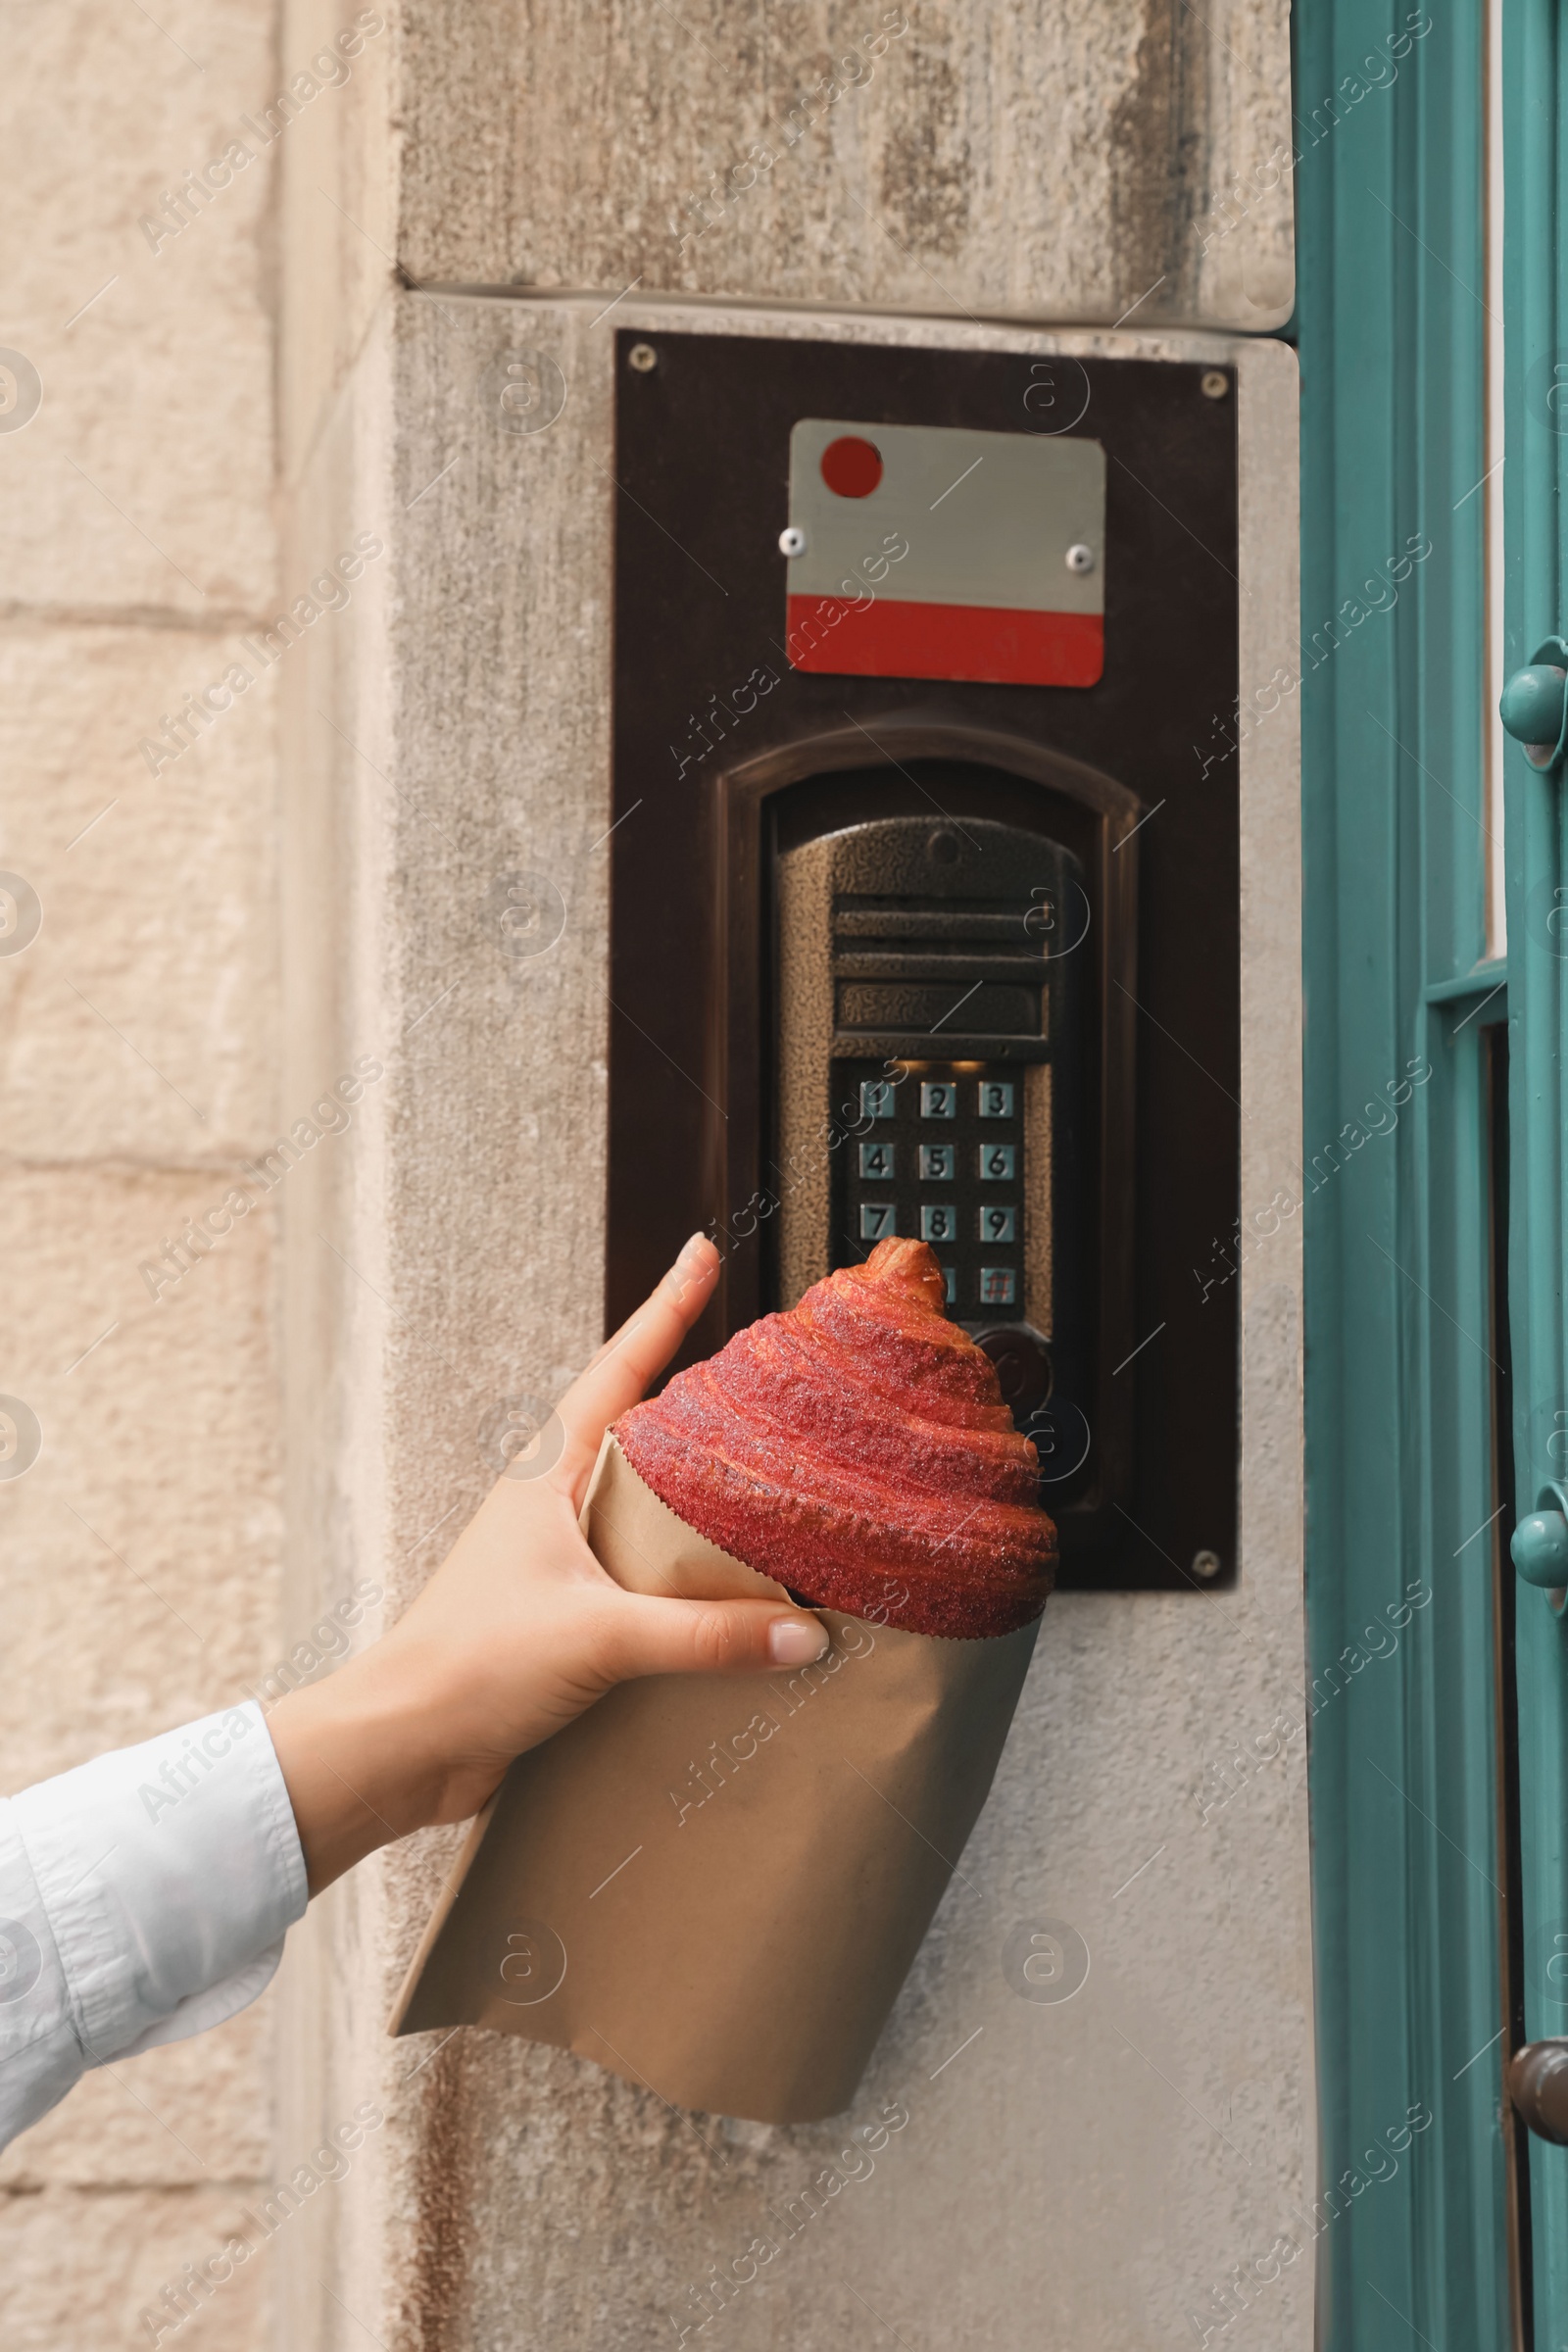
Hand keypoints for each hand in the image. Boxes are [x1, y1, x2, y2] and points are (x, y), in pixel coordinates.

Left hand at [268, 1235, 826, 1890]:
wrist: (401, 1746)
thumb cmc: (467, 1667)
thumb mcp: (598, 1637)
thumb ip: (706, 1635)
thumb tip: (801, 1633)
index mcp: (545, 1475)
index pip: (619, 1369)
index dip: (665, 1309)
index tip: (702, 1252)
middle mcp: (551, 1506)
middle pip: (640, 1430)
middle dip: (695, 1395)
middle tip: (758, 1365)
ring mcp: (557, 1562)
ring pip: (643, 1507)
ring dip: (697, 1493)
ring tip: (764, 1476)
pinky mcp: (565, 1620)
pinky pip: (643, 1578)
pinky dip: (688, 1574)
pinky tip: (730, 1596)